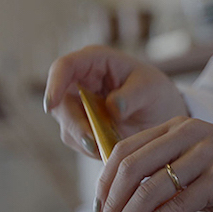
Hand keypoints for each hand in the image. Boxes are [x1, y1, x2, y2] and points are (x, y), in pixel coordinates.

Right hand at [44, 45, 187, 157]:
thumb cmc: (156, 94)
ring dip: (85, 141)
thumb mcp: (151, 90)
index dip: (54, 84)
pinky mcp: (80, 129)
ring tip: (110, 148)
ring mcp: (78, 108)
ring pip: (67, 126)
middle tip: (93, 144)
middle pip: (61, 103)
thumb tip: (112, 107)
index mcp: (94, 62)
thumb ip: (132, 96)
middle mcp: (80, 83)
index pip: (64, 67)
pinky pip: (78, 142)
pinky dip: (93, 149)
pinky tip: (111, 149)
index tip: (51, 105)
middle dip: (75, 125)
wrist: (161, 118)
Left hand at [96, 116, 212, 211]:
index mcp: (174, 127)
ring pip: (150, 188)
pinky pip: (179, 202)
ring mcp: (204, 152)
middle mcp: (186, 133)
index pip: (122, 152)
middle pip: (129, 169)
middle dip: (110, 206)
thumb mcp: (197, 167)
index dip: (103, 184)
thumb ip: (165, 181)